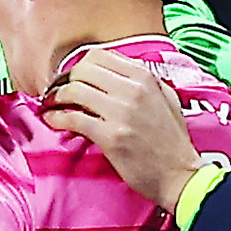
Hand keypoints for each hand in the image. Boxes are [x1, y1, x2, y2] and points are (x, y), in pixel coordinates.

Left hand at [41, 45, 204, 207]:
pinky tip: (53, 120)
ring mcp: (121, 112)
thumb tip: (113, 71)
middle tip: (58, 92)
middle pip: (82, 70)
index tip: (73, 78)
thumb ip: (142, 81)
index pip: (99, 55)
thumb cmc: (171, 141)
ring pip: (74, 90)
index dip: (80, 66)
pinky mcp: (110, 136)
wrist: (179, 174)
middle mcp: (133, 90)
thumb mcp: (165, 98)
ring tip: (52, 105)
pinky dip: (57, 118)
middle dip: (65, 80)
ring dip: (56, 97)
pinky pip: (73, 119)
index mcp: (145, 77)